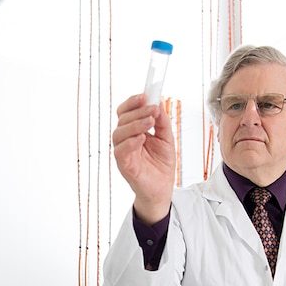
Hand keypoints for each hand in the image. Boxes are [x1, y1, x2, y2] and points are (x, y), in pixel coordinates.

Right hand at [111, 94, 176, 224]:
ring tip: (150, 122)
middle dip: (138, 111)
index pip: (126, 112)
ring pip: (119, 133)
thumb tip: (158, 104)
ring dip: (135, 124)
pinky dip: (130, 143)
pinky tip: (142, 138)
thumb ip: (162, 122)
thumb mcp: (166, 139)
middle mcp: (125, 140)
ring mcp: (123, 153)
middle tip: (152, 109)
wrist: (162, 189)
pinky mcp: (124, 165)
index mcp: (133, 131)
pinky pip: (121, 151)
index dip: (132, 102)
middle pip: (122, 119)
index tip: (145, 96)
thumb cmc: (161, 165)